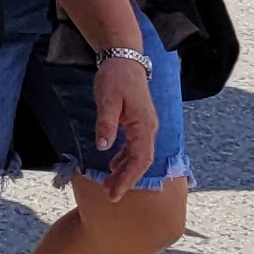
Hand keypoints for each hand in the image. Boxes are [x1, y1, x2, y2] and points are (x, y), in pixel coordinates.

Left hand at [88, 49, 162, 197]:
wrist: (124, 59)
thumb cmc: (116, 77)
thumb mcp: (107, 99)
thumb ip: (106, 123)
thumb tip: (104, 147)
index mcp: (144, 125)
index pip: (139, 159)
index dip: (128, 178)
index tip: (114, 192)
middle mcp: (149, 128)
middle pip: (142, 161)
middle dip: (127, 180)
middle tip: (110, 194)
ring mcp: (145, 126)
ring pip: (139, 155)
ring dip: (125, 171)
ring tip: (109, 184)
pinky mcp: (139, 123)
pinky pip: (135, 147)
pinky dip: (125, 159)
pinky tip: (114, 165)